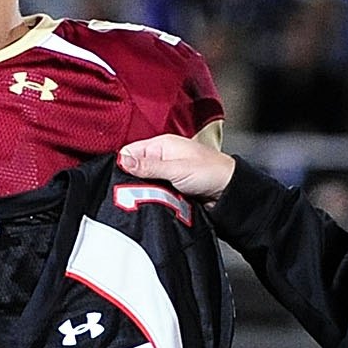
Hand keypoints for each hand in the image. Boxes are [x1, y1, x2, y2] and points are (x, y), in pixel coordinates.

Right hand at [115, 133, 235, 199]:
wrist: (229, 192)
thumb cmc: (210, 172)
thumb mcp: (175, 169)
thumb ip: (148, 166)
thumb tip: (122, 161)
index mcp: (161, 144)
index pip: (129, 151)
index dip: (121, 164)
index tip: (118, 179)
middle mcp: (160, 157)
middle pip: (134, 169)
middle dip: (131, 181)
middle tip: (133, 192)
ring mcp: (164, 173)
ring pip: (142, 183)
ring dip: (142, 191)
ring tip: (147, 198)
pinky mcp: (168, 188)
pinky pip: (152, 192)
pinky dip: (152, 198)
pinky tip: (153, 203)